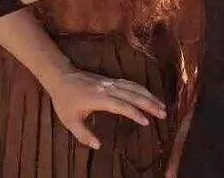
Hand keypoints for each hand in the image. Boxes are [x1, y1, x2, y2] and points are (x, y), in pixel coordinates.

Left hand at [43, 69, 167, 149]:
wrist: (60, 76)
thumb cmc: (65, 100)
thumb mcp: (69, 120)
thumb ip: (83, 134)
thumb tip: (98, 146)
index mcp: (98, 98)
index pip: (121, 105)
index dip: (134, 113)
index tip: (146, 122)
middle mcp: (107, 88)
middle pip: (132, 94)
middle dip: (149, 103)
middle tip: (163, 114)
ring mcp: (109, 83)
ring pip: (133, 87)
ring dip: (148, 95)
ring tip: (162, 106)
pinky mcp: (110, 80)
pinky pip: (129, 83)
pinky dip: (141, 89)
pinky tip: (149, 95)